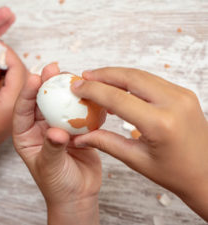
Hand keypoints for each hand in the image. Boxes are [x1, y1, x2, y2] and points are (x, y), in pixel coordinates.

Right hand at [0, 41, 26, 224]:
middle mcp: (19, 111)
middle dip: (9, 61)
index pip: (21, 71)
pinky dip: (3, 83)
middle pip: (23, 77)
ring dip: (6, 71)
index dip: (8, 54)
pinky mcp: (8, 118)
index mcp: (13, 106)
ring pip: (18, 85)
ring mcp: (14, 116)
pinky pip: (11, 95)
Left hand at [13, 63, 100, 224]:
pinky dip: (82, 102)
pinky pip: (77, 112)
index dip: (27, 93)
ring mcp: (58, 127)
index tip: (35, 78)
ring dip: (65, 89)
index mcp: (26, 135)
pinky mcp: (75, 129)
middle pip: (41, 101)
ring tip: (70, 73)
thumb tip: (57, 131)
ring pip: (60, 103)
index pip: (22, 110)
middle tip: (52, 68)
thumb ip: (52, 148)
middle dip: (46, 83)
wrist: (78, 195)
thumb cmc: (57, 185)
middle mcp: (40, 128)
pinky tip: (87, 90)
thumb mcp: (50, 167)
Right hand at [71, 67, 207, 220]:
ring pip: (141, 75)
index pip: (118, 98)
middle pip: (130, 77)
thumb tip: (80, 136)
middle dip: (103, 74)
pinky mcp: (183, 93)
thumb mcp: (136, 160)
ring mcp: (182, 95)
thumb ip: (105, 143)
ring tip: (97, 80)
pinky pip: (152, 80)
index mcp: (160, 124)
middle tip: (84, 77)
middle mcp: (174, 103)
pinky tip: (118, 88)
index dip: (93, 90)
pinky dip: (131, 81)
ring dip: (117, 75)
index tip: (77, 87)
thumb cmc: (175, 173)